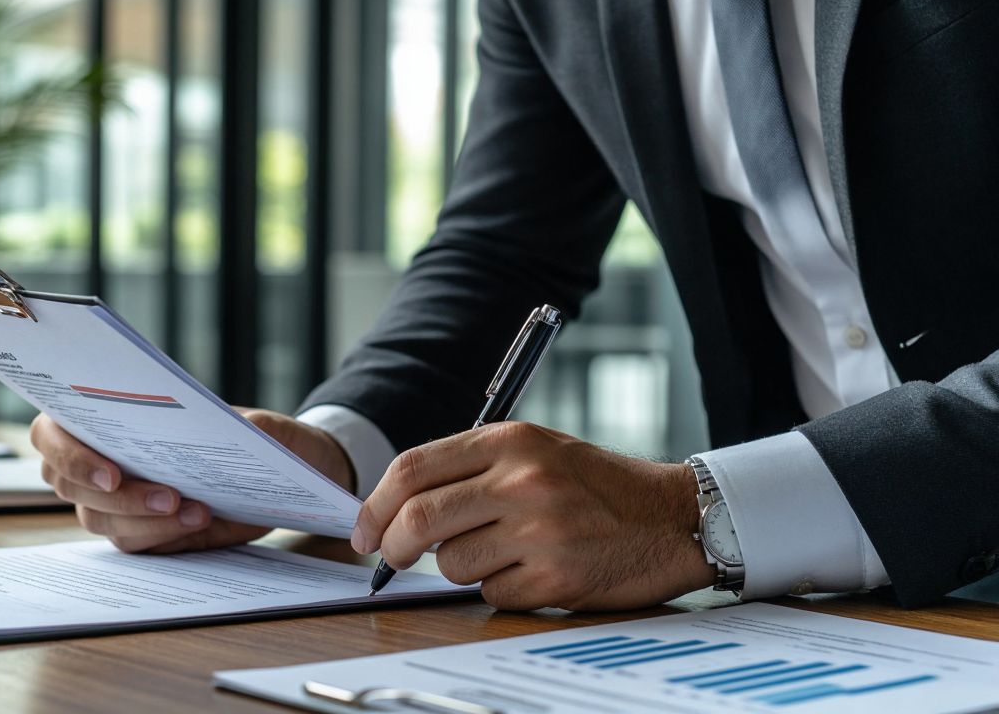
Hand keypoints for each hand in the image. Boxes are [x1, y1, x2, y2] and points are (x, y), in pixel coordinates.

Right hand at [33, 408, 354, 553]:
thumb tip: (235, 430)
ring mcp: (112, 501)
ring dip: (145, 518)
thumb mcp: (251, 420)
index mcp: (100, 417)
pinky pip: (132, 542)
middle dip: (124, 495)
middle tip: (169, 495)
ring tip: (196, 511)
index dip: (70, 455)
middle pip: (72, 486)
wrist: (279, 470)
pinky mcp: (138, 530)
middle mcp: (96, 460)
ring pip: (101, 520)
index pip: (51, 434)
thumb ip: (240, 423)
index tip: (112, 472)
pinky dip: (162, 534)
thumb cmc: (252, 435)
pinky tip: (198, 520)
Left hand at [351, 421, 713, 610]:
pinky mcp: (556, 575)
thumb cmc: (595, 486)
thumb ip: (470, 469)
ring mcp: (539, 529)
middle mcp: (521, 480)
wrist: (671, 517)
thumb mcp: (534, 451)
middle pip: (418, 519)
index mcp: (509, 441)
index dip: (375, 505)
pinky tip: (534, 571)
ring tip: (502, 552)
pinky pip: (493, 593)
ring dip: (463, 567)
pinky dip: (502, 589)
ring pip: (453, 563)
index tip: (364, 530)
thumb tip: (397, 507)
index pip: (412, 469)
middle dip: (394, 546)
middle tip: (392, 558)